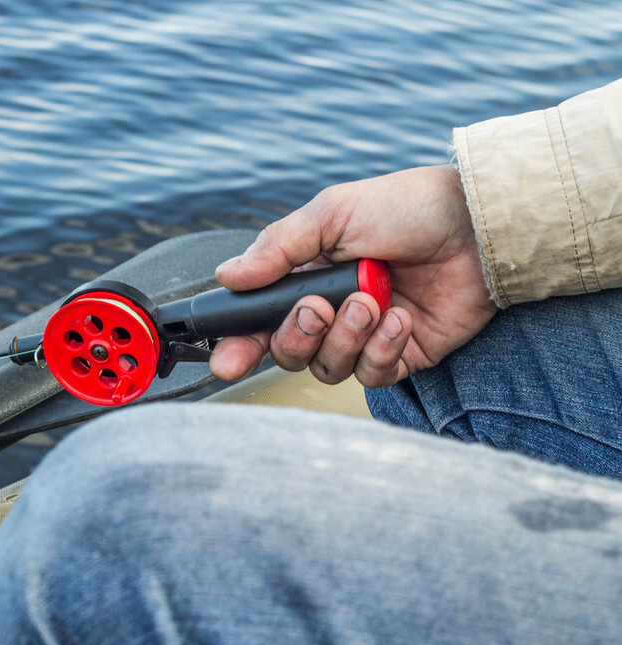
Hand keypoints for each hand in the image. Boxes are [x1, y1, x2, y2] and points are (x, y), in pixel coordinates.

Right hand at [208, 165, 497, 387]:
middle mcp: (331, 311)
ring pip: (329, 368)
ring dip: (346, 339)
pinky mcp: (402, 355)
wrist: (478, 223)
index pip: (259, 321)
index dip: (238, 345)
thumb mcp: (333, 214)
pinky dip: (383, 349)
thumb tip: (227, 275)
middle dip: (297, 336)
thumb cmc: (407, 207)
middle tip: (318, 308)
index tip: (227, 359)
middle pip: (288, 352)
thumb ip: (278, 248)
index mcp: (306, 277)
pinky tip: (401, 318)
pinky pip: (374, 375)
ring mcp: (366, 336)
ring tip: (372, 301)